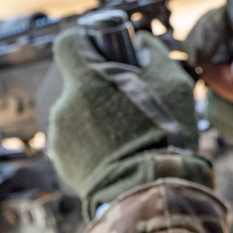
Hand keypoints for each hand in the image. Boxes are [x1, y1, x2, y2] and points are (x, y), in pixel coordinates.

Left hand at [49, 28, 203, 215]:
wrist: (149, 190)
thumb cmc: (163, 135)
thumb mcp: (173, 83)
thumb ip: (154, 54)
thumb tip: (141, 42)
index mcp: (87, 80)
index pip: (68, 43)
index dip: (87, 44)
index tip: (105, 53)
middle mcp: (65, 104)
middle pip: (79, 83)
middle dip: (101, 87)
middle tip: (131, 101)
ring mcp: (59, 134)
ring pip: (78, 113)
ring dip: (98, 117)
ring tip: (127, 134)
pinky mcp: (62, 161)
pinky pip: (76, 140)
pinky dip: (92, 143)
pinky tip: (117, 154)